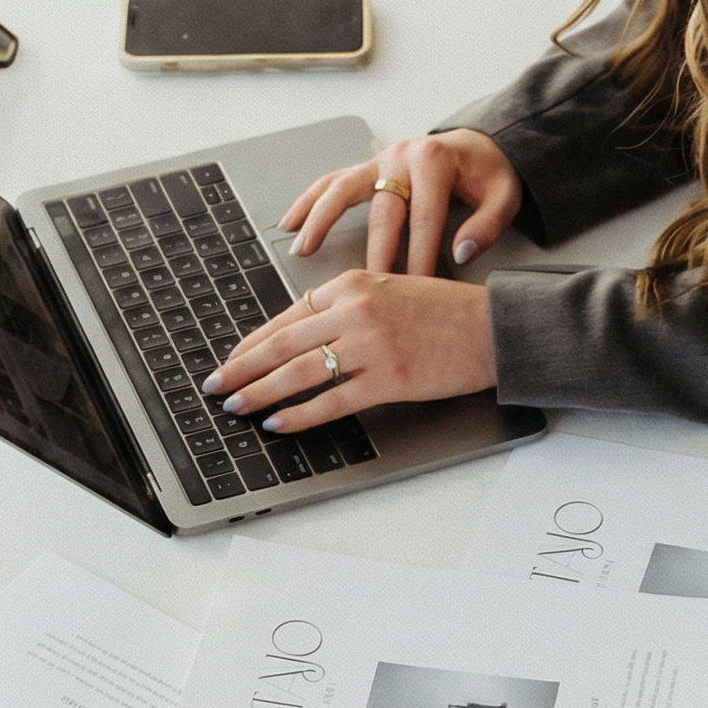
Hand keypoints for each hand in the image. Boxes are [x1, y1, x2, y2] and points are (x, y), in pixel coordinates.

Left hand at [202, 271, 495, 434]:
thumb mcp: (389, 288)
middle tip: (216, 386)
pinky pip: (331, 401)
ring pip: (298, 374)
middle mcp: (357, 310)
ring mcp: (371, 346)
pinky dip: (299, 415)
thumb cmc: (444, 310)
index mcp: (352, 284)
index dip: (253, 342)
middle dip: (242, 369)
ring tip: (237, 406)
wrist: (491, 328)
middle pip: (283, 344)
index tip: (231, 358)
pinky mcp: (388, 379)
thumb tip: (299, 335)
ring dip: (260, 393)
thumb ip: (345, 305)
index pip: (288, 316)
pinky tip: (278, 423)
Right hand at [282, 129, 521, 277]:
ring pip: (342, 189)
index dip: (420, 258)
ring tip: (301, 249)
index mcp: (435, 161)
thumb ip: (488, 224)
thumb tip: (461, 252)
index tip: (414, 290)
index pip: (424, 219)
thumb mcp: (505, 194)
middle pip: (382, 214)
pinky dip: (310, 201)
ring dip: (320, 220)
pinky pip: (332, 181)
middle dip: (375, 256)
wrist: (480, 143)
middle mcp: (402, 157)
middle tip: (363, 293)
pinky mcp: (368, 167)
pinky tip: (291, 221)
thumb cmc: (489, 173)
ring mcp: (380, 160)